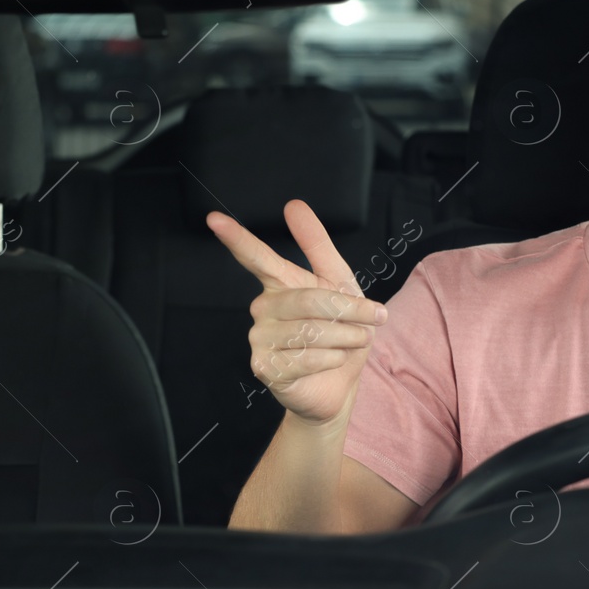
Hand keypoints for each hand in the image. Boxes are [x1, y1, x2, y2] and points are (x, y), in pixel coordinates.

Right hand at [207, 199, 388, 426]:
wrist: (339, 383)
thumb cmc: (339, 331)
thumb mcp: (339, 283)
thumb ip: (318, 244)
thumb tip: (294, 205)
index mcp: (278, 284)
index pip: (256, 258)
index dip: (236, 238)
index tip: (214, 219)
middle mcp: (263, 308)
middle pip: (310, 300)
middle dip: (350, 311)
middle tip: (373, 319)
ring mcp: (260, 339)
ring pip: (312, 331)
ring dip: (346, 337)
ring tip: (352, 342)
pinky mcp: (265, 368)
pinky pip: (308, 357)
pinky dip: (333, 359)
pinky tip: (331, 362)